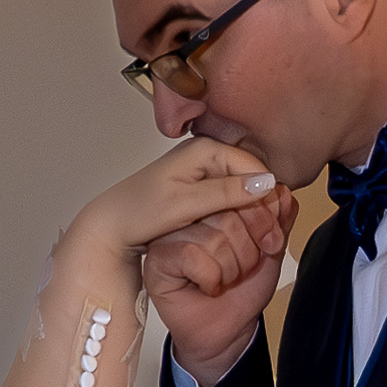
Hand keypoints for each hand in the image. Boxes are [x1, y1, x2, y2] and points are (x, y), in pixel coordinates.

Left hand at [78, 134, 284, 276]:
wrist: (113, 225)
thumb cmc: (139, 212)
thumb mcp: (186, 204)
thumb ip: (225, 192)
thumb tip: (264, 183)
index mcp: (204, 148)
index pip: (253, 165)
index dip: (267, 195)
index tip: (272, 224)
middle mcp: (205, 154)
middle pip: (249, 176)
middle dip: (260, 205)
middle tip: (267, 238)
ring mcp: (202, 170)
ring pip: (241, 189)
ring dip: (250, 212)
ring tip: (254, 239)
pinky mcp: (199, 187)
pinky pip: (229, 198)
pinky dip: (237, 214)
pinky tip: (236, 233)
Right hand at [114, 153, 289, 379]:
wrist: (228, 331)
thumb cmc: (241, 290)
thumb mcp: (271, 248)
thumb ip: (279, 218)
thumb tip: (281, 191)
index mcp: (214, 203)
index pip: (242, 192)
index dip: (263, 222)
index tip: (268, 245)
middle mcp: (189, 214)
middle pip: (228, 215)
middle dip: (247, 252)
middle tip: (240, 270)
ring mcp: (169, 235)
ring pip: (212, 238)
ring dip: (229, 270)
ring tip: (223, 280)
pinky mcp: (157, 259)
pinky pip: (191, 256)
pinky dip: (210, 279)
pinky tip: (205, 286)